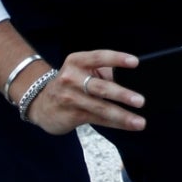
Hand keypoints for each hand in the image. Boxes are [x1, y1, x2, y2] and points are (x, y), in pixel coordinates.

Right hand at [26, 50, 145, 136]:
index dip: (117, 58)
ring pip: (100, 107)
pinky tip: (129, 125)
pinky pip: (98, 119)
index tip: (135, 62)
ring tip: (140, 121)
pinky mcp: (72, 115)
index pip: (99, 57)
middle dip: (121, 95)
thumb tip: (133, 80)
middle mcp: (71, 78)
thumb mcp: (82, 70)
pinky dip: (116, 123)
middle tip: (140, 101)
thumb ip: (103, 71)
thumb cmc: (72, 83)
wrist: (40, 103)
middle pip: (100, 87)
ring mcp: (70, 98)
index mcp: (77, 61)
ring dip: (122, 116)